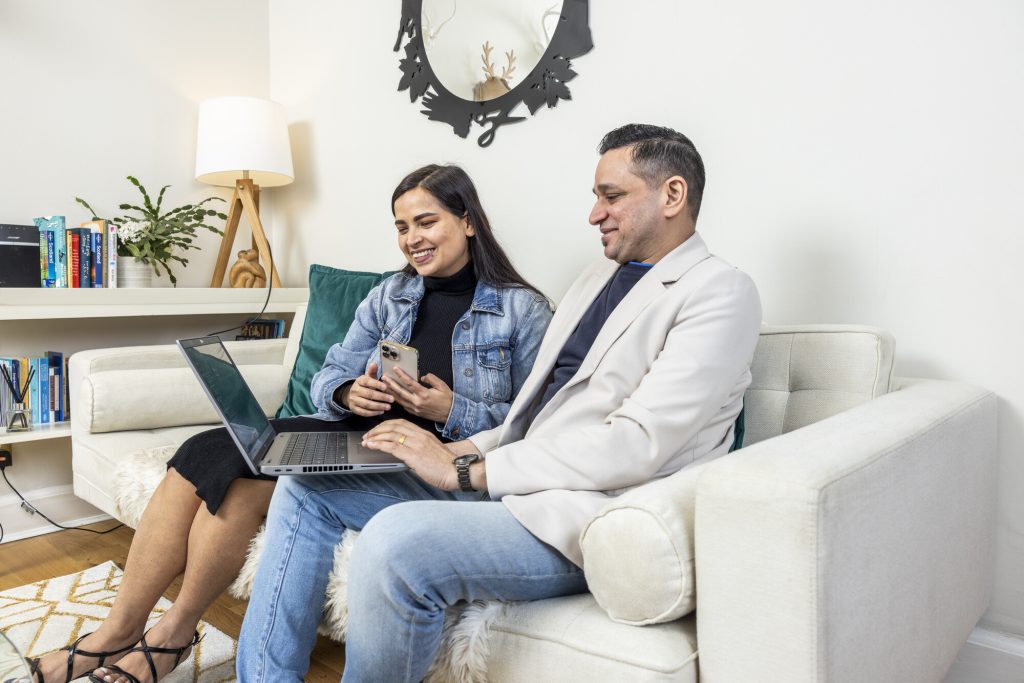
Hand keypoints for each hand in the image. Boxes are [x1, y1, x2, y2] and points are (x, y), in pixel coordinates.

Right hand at [340, 362, 393, 416]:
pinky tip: (381, 411)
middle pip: (368, 394)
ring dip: (379, 406)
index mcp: (359, 381)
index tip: (386, 387)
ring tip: (389, 407)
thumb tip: (374, 363)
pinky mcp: (354, 409)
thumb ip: (372, 372)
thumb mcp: (369, 378)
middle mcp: (355, 390)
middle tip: (392, 399)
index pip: (367, 382)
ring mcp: (354, 400)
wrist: (352, 395)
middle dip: (381, 397)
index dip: (377, 384)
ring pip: (367, 404)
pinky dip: (373, 413)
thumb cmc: (366, 386)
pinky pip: (364, 412)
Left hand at [362, 419, 481, 490]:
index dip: (386, 425)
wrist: (457, 471)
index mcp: (424, 434)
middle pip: (393, 425)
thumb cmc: (447, 466)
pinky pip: (391, 446)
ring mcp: (416, 444)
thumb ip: (420, 449)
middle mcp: (419, 435)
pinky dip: (378, 444)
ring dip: (375, 436)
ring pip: (390, 434)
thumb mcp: (432, 452)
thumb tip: (407, 454)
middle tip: (368, 435)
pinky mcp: (413, 454)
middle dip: (377, 429)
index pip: (401, 423)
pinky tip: (371, 445)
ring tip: (366, 441)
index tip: (378, 431)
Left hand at [381, 368, 453, 422]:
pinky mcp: (415, 413)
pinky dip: (397, 400)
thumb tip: (422, 376)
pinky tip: (393, 395)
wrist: (450, 414)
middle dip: (391, 384)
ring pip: (400, 400)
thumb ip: (431, 379)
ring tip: (384, 385)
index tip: (395, 369)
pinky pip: (403, 405)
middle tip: (383, 377)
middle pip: (400, 392)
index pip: (409, 383)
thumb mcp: (442, 386)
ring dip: (391, 392)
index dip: (401, 375)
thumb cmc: (447, 399)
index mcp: (424, 394)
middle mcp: (417, 402)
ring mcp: (415, 409)